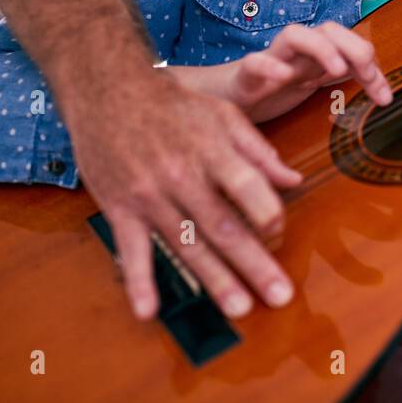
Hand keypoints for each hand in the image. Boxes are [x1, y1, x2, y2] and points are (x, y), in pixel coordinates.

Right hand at [61, 68, 303, 321]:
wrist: (108, 90)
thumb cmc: (174, 104)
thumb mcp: (223, 114)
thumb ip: (258, 151)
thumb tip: (293, 181)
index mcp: (211, 150)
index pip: (245, 185)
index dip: (266, 211)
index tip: (281, 231)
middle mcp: (181, 176)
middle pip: (223, 226)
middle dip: (253, 265)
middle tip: (280, 297)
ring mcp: (148, 195)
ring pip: (187, 245)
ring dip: (214, 281)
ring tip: (239, 309)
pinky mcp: (120, 208)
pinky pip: (131, 250)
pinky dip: (139, 282)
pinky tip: (149, 311)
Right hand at [164, 22, 392, 122]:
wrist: (223, 98)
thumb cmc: (269, 90)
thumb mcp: (311, 87)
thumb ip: (340, 81)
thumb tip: (381, 89)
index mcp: (315, 56)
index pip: (351, 46)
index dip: (372, 66)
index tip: (385, 98)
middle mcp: (297, 52)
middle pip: (329, 30)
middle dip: (354, 46)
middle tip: (369, 73)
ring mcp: (272, 59)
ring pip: (295, 35)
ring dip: (320, 47)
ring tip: (336, 67)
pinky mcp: (245, 74)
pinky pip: (254, 62)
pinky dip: (268, 66)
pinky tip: (283, 77)